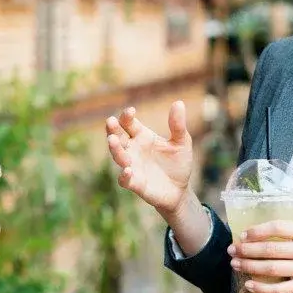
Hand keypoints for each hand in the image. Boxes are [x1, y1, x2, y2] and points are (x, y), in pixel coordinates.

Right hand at [105, 101, 193, 216]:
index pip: (128, 123)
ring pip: (118, 156)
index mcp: (142, 136)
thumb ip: (178, 125)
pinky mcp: (136, 184)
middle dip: (112, 130)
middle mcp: (133, 150)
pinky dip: (124, 176)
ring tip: (112, 140)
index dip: (126, 116)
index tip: (131, 111)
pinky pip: (125, 180)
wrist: (180, 190)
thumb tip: (179, 103)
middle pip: (117, 137)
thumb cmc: (178, 164)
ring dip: (115, 149)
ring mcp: (132, 166)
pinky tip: (128, 170)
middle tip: (110, 121)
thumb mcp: (182, 142)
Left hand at [228, 220, 292, 292]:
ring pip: (271, 268)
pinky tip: (249, 285)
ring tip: (236, 264)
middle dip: (246, 250)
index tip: (244, 234)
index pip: (278, 227)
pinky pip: (279, 289)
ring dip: (249, 266)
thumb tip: (262, 236)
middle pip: (270, 248)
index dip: (257, 231)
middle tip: (232, 250)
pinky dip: (261, 288)